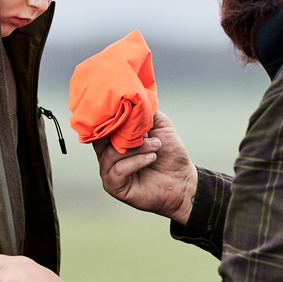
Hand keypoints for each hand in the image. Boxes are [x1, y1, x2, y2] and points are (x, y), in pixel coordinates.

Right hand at [92, 109, 196, 223]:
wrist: (182, 180)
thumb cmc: (170, 153)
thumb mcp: (158, 124)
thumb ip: (143, 111)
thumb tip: (133, 94)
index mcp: (114, 141)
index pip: (101, 126)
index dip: (108, 117)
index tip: (121, 107)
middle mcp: (107, 156)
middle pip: (100, 139)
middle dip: (121, 131)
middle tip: (143, 130)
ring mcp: (109, 172)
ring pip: (111, 154)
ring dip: (136, 147)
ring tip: (156, 145)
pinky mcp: (114, 187)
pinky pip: (117, 171)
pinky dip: (136, 161)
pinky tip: (152, 158)